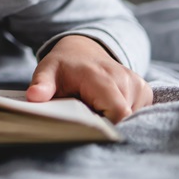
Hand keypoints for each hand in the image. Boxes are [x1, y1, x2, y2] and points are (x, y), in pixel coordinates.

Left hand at [25, 34, 152, 122]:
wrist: (82, 49)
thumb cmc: (63, 66)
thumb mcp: (47, 71)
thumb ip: (42, 84)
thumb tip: (34, 97)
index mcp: (101, 77)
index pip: (118, 112)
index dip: (106, 126)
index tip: (88, 128)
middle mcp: (124, 78)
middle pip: (125, 118)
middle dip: (107, 124)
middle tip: (87, 116)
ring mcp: (137, 83)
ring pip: (132, 117)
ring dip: (114, 119)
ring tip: (95, 107)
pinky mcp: (144, 90)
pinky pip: (138, 112)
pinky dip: (124, 114)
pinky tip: (106, 105)